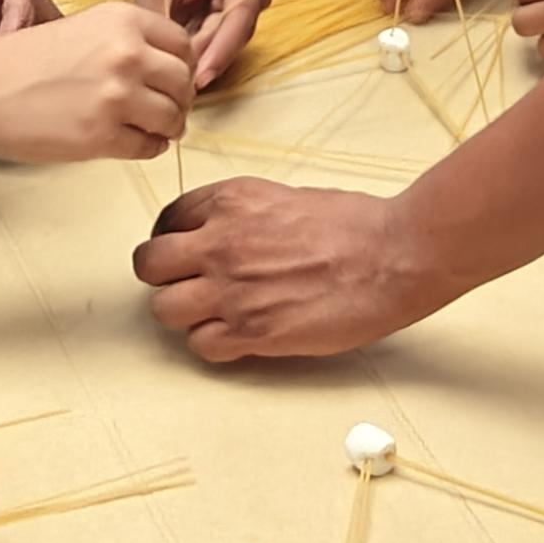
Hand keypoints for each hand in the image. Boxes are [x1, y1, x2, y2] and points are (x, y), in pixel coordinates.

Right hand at [0, 4, 194, 161]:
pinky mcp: (102, 136)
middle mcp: (126, 53)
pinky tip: (128, 142)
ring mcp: (117, 96)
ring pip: (174, 119)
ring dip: (166, 128)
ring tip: (148, 130)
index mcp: (121, 20)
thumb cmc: (19, 62)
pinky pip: (149, 148)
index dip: (180, 66)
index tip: (171, 80)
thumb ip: (123, 42)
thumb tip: (162, 68)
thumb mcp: (80, 30)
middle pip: (184, 82)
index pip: (182, 44)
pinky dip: (146, 149)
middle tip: (164, 110)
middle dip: (179, 100)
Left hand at [121, 0, 271, 87]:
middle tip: (183, 86)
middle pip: (235, 35)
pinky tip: (178, 64)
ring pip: (226, 39)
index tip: (198, 80)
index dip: (219, 54)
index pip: (238, 23)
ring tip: (178, 78)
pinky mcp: (223, 8)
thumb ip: (164, 25)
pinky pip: (215, 35)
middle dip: (209, 57)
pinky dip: (198, 48)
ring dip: (204, 55)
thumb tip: (162, 66)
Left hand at [133, 176, 439, 360]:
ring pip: (165, 310)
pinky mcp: (252, 332)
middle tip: (185, 283)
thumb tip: (229, 235)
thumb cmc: (357, 224)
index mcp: (232, 201)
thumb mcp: (288, 197)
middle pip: (149, 265)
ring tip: (213, 313)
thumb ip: (246, 216)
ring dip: (185, 314)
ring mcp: (233, 290)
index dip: (172, 238)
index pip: (168, 219)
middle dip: (162, 276)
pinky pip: (201, 346)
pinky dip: (214, 344)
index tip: (181, 251)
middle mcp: (221, 243)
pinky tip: (236, 335)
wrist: (394, 255)